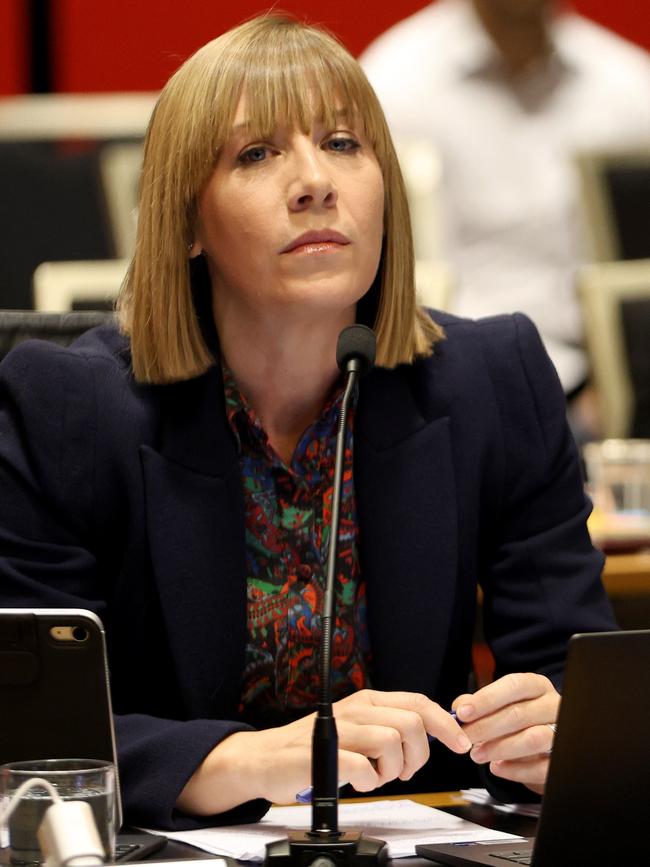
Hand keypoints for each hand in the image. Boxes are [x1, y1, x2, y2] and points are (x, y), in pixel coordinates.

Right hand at [177, 689, 470, 814]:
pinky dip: (368, 781)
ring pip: (392, 742)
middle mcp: (355, 709)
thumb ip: (389, 726)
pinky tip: (356, 782)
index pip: (417, 702)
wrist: (265, 759)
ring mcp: (339, 729)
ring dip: (391, 769)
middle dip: (418, 755)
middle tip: (402, 771)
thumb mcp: (357, 729)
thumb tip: (433, 733)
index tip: (461, 743)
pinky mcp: (324, 754)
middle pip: (411, 723)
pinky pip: (364, 768)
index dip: (445, 723)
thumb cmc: (314, 748)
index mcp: (367, 701)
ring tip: (375, 776)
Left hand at [453, 673, 560, 794]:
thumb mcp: (500, 705)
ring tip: (477, 755)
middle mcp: (552, 705)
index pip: (514, 685)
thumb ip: (478, 704)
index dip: (486, 699)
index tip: (462, 713)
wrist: (541, 748)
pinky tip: (496, 768)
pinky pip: (541, 767)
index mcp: (536, 686)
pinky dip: (516, 770)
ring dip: (500, 748)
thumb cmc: (518, 721)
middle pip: (520, 714)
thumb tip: (459, 708)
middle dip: (486, 727)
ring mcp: (560, 732)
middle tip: (465, 737)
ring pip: (534, 739)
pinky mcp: (559, 760)